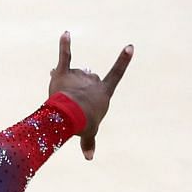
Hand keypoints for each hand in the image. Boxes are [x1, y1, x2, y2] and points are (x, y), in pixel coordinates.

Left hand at [48, 32, 132, 160]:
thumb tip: (89, 158)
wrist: (70, 115)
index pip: (116, 74)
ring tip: (62, 98)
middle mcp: (93, 80)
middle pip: (88, 79)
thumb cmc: (83, 123)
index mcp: (103, 92)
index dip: (123, 61)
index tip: (129, 46)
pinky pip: (64, 55)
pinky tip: (66, 33)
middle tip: (73, 105)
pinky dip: (64, 44)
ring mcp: (78, 75)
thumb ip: (88, 142)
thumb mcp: (89, 133)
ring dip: (67, 83)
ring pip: (73, 74)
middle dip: (80, 89)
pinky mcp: (63, 72)